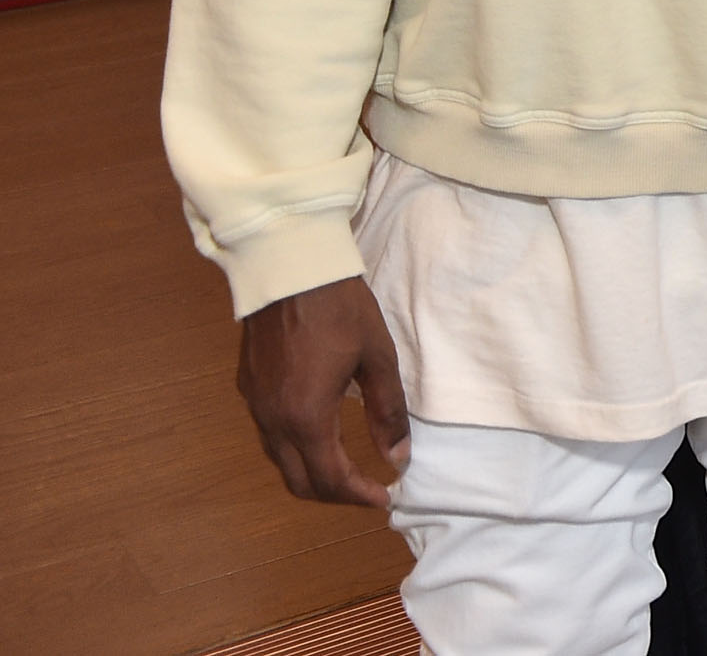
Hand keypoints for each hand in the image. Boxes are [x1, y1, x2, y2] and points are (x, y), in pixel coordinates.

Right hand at [237, 277, 408, 506]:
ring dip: (313, 474)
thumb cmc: (340, 308)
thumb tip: (398, 458)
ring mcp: (255, 404)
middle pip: (298, 480)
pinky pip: (269, 436)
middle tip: (368, 491)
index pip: (330, 479)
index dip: (359, 496)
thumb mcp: (377, 358)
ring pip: (280, 461)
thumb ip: (387, 412)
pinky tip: (320, 438)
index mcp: (305, 416)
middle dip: (335, 495)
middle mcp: (272, 419)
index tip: (385, 498)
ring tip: (348, 470)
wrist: (289, 269)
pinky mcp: (248, 388)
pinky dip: (296, 450)